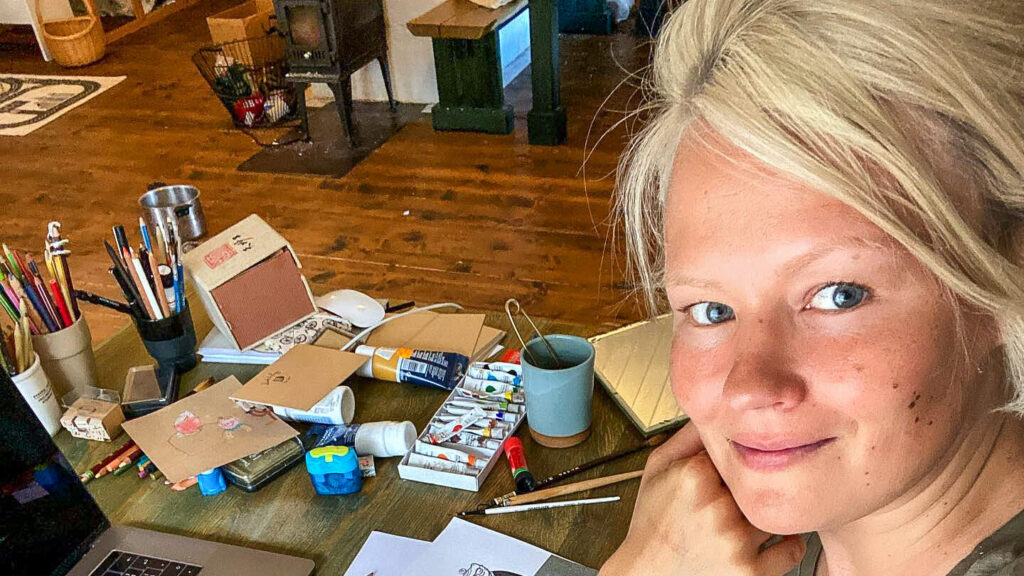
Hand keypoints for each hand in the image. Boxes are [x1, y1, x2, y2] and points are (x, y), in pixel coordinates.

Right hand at [599, 425, 805, 575]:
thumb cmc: (651, 525)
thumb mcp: (656, 470)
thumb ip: (687, 435)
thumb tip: (714, 408)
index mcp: (693, 475)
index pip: (740, 451)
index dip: (735, 463)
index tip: (726, 471)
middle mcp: (716, 507)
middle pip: (759, 481)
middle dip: (750, 489)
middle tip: (732, 498)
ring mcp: (735, 541)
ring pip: (776, 511)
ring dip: (768, 514)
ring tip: (741, 521)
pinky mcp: (750, 572)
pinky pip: (791, 548)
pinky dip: (785, 545)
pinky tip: (762, 542)